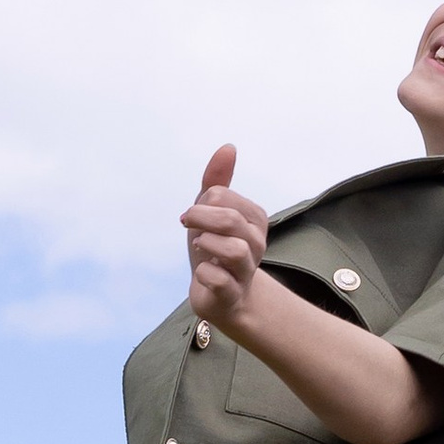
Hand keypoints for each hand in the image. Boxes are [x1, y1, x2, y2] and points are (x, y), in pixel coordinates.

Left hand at [183, 143, 269, 328]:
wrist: (222, 296)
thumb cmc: (216, 248)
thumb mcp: (212, 213)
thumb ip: (218, 181)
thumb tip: (228, 147)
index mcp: (254, 218)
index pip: (221, 196)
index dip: (201, 203)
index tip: (195, 216)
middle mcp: (257, 242)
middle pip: (229, 219)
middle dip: (199, 218)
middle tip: (186, 224)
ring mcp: (246, 270)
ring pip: (232, 249)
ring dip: (206, 243)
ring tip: (200, 246)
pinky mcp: (232, 294)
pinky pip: (218, 279)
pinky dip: (204, 273)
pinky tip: (203, 272)